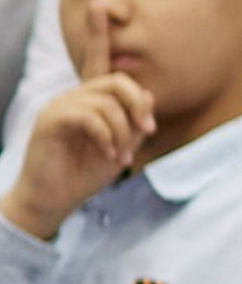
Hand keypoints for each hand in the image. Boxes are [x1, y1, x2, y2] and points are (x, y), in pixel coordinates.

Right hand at [3, 73, 154, 240]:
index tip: (150, 129)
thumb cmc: (83, 175)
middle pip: (115, 83)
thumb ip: (134, 125)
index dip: (140, 101)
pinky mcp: (49, 120)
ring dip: (121, 132)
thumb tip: (149, 95)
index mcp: (89, 102)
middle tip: (147, 131)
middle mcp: (74, 99)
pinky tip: (107, 154)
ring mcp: (60, 107)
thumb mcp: (121, 149)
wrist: (53, 201)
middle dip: (137, 106)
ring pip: (105, 103)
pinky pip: (86, 116)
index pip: (120, 83)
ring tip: (119, 157)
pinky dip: (104, 136)